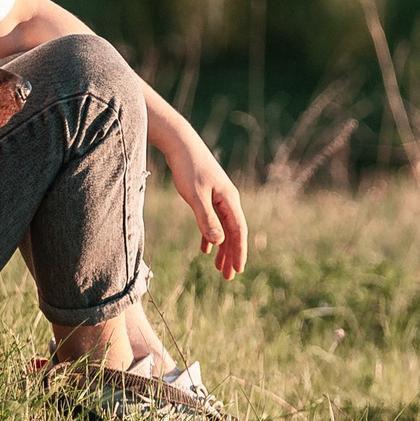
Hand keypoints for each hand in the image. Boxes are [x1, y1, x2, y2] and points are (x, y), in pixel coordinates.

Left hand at [155, 124, 248, 279]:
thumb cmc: (188, 168)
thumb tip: (219, 242)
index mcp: (229, 200)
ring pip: (224, 228)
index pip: (238, 231)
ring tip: (219, 269)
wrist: (180, 143)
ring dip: (222, 249)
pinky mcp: (208, 195)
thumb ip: (206, 219)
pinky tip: (206, 248)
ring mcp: (218, 197)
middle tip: (229, 277)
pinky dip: (211, 236)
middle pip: (233, 233)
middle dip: (232, 255)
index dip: (239, 251)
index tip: (238, 270)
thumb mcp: (195, 196)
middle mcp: (227, 199)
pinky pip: (214, 221)